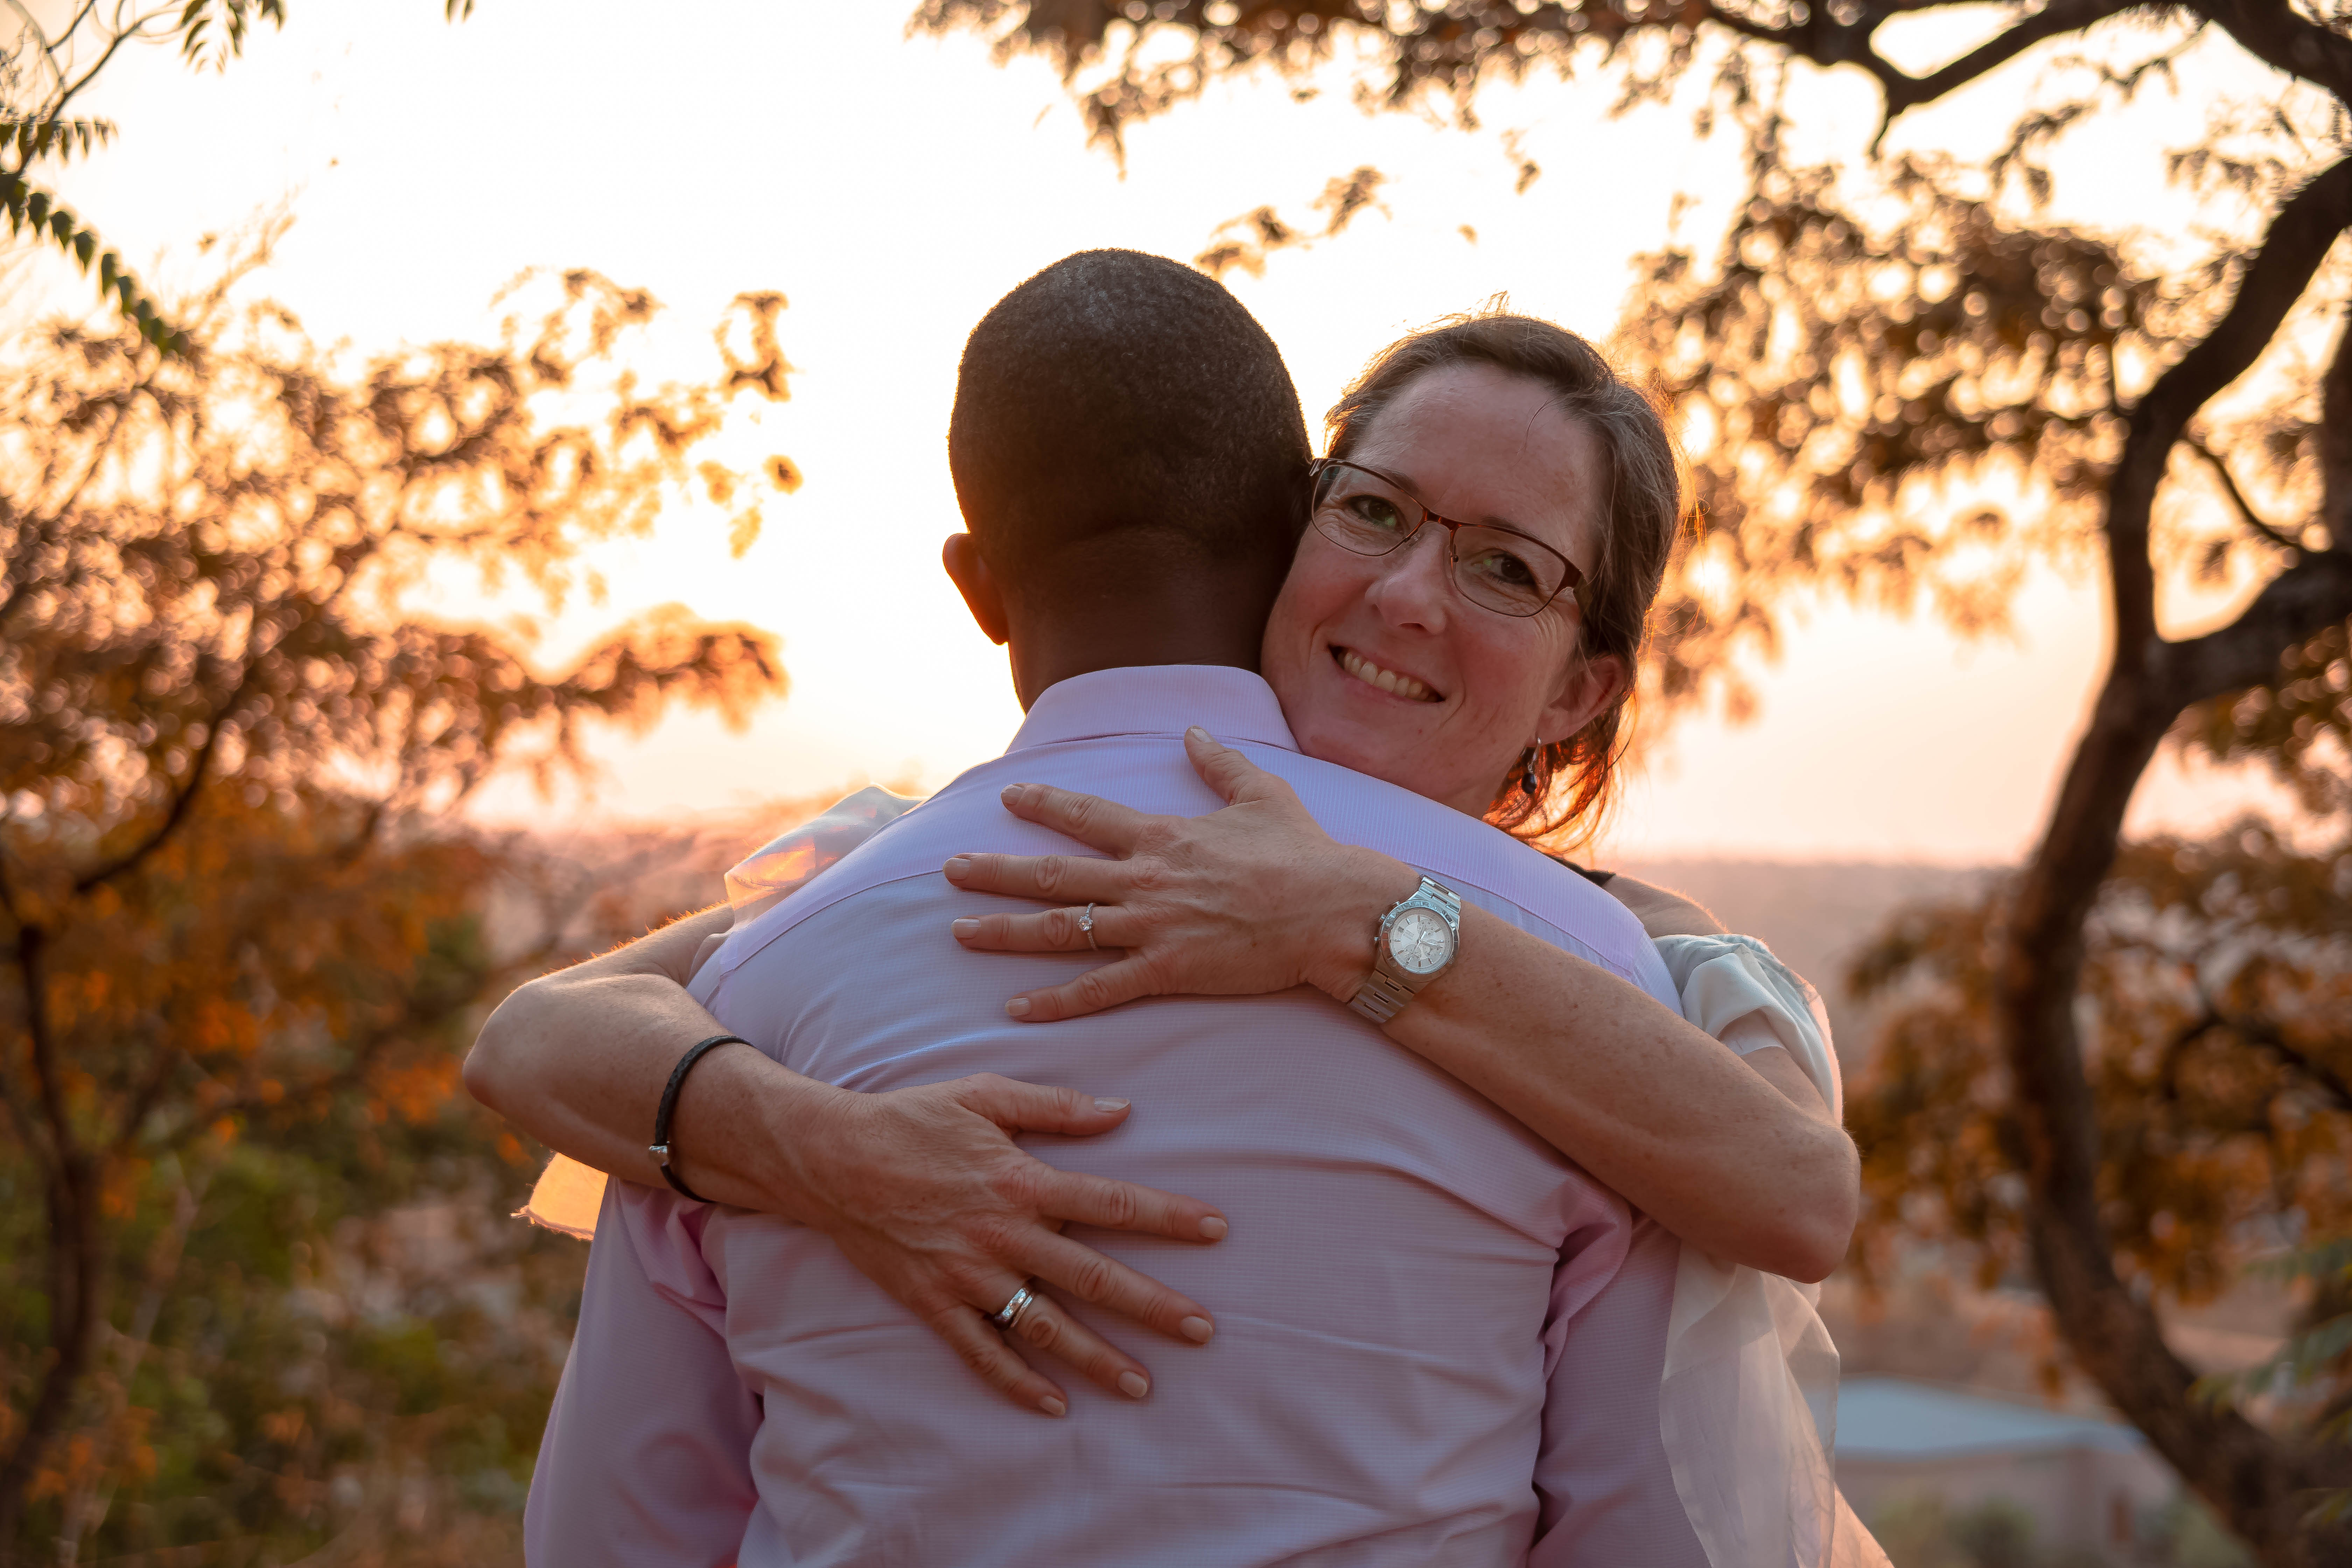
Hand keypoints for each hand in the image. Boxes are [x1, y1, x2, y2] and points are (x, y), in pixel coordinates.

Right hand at [776, 1071, 1227, 1417]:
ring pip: (1044, 1325)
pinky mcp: (933, 1302)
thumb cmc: (911, 1119)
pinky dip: (1017, 1383)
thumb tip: (1121, 1110)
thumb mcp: (984, 1094)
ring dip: (1096, 1358)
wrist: (829, 1159)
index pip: (1112, 1200)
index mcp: (1021, 1179)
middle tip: (1202, 1330)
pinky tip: (1055, 1406)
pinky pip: (981, 1353)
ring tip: (1143, 1386)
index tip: (1217, 1228)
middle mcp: (1002, 1234)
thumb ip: (1055, 1104)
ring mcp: (967, 1274)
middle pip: (1092, 1275)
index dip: (1168, 1216)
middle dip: (1152, 1305)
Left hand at [943, 726, 1413, 1020]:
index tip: (1008, 798)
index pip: (1087, 816)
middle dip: (996, 871)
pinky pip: (1098, 989)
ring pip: (1061, 930)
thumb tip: (1194, 730)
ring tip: (960, 931)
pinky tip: (1015, 1009)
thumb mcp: (1262, 794)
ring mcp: (1152, 927)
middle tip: (951, 868)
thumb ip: (1220, 763)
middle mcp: (1145, 879)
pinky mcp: (1167, 971)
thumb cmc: (1304, 853)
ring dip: (1005, 932)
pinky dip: (1053, 1001)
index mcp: (1164, 836)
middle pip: (1054, 874)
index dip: (1044, 804)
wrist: (1333, 910)